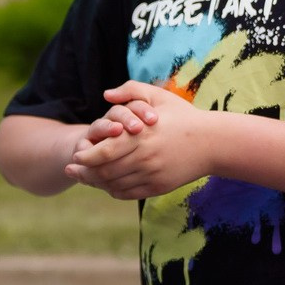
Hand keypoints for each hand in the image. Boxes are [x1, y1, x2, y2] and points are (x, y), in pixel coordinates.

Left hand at [66, 81, 213, 199]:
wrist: (212, 143)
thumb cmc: (183, 117)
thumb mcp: (158, 97)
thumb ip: (131, 90)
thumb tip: (105, 94)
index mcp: (141, 136)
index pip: (104, 152)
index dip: (86, 157)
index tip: (75, 156)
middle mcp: (145, 158)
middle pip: (105, 172)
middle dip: (84, 174)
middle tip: (71, 171)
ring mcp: (152, 175)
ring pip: (115, 185)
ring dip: (97, 184)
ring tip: (86, 179)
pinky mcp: (158, 187)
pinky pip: (129, 193)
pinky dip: (114, 191)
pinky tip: (108, 185)